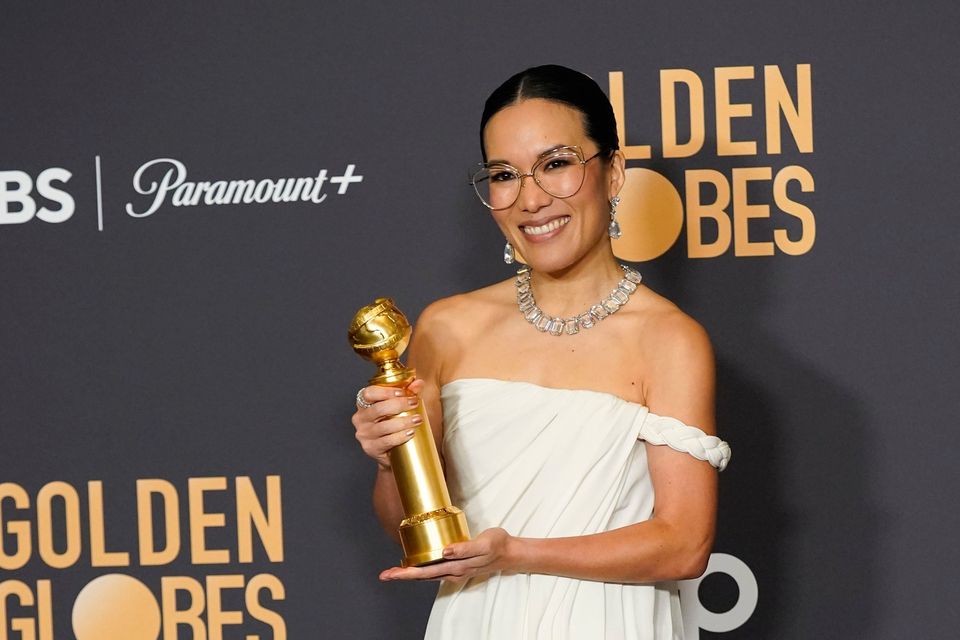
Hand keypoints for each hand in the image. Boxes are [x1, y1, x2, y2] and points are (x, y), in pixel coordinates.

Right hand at [351, 379, 425, 468]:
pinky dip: (400, 436)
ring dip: (403, 422)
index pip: (368, 393)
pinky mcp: (370, 448)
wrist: (392, 452)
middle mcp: (360, 418)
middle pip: (378, 409)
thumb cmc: (394, 423)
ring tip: (417, 419)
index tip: (402, 392)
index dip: (385, 392)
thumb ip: (408, 393)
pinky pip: (386, 441)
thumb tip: (419, 383)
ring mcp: (364, 434)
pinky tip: (410, 433)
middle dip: (399, 405)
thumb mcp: (401, 406)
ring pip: (383, 426)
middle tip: (414, 404)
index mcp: (364, 404)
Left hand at [379, 528, 516, 584]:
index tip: (391, 573)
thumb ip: (464, 549)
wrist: (509, 552)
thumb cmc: (496, 545)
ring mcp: (454, 571)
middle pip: (422, 576)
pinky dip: (422, 570)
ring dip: (410, 574)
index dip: (407, 573)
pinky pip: (435, 570)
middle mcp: (452, 572)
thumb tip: (445, 551)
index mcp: (456, 567)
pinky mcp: (457, 566)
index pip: (425, 572)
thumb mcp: (483, 544)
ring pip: (427, 575)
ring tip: (394, 572)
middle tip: (384, 575)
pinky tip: (416, 566)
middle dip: (402, 575)